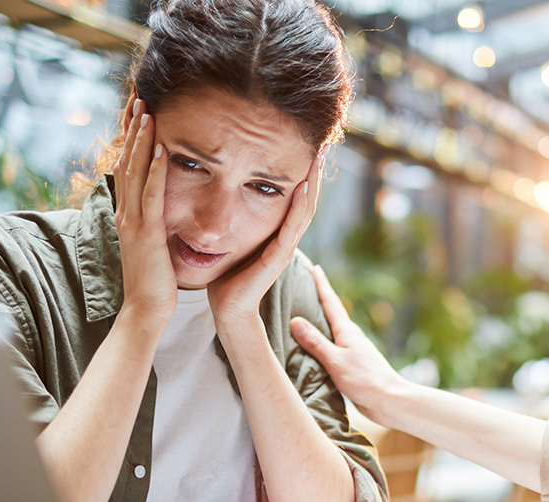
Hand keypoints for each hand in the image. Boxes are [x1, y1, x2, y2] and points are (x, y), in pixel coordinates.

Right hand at [113, 98, 175, 326]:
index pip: (128, 167)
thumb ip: (151, 223)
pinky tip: (161, 149)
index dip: (131, 138)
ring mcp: (134, 222)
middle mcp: (126, 213)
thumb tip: (157, 208)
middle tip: (138, 97)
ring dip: (141, 140)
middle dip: (132, 128)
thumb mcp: (151, 245)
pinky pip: (152, 196)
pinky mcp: (147, 233)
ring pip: (136, 172)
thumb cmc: (154, 282)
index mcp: (128, 215)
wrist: (146, 312)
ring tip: (147, 111)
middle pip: (126, 161)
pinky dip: (155, 171)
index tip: (137, 111)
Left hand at [207, 148, 325, 325]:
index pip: (297, 198)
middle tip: (324, 144)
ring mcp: (285, 248)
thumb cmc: (227, 277)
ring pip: (305, 209)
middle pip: (308, 199)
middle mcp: (286, 238)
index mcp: (278, 233)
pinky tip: (303, 186)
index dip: (304, 173)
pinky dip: (299, 206)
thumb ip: (236, 220)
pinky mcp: (278, 258)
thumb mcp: (233, 239)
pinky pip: (292, 227)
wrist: (228, 310)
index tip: (308, 146)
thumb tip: (224, 192)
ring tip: (319, 158)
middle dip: (315, 172)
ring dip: (313, 183)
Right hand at [288, 264, 407, 425]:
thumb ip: (315, 342)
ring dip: (321, 321)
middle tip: (308, 285)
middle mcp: (351, 338)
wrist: (390, 401)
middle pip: (333, 313)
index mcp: (347, 332)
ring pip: (333, 331)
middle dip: (320, 299)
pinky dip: (324, 341)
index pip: (331, 303)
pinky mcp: (354, 365)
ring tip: (308, 314)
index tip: (315, 267)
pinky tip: (318, 348)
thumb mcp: (335, 360)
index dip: (322, 285)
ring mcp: (354, 351)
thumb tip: (295, 320)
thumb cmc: (364, 380)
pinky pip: (333, 347)